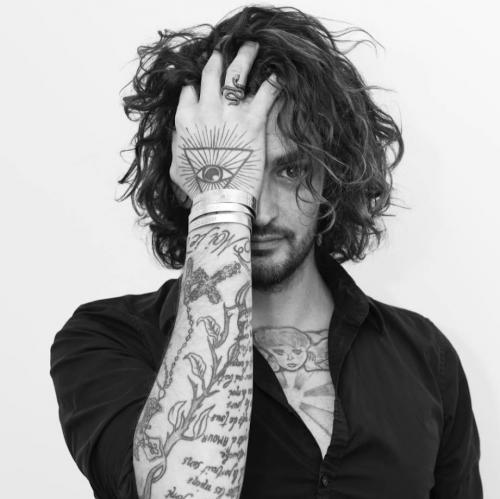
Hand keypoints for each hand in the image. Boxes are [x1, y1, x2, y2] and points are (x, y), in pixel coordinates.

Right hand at [170, 41, 280, 203]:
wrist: (221, 198)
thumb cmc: (198, 188)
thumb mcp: (176, 166)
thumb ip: (177, 144)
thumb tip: (179, 133)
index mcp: (185, 120)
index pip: (189, 92)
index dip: (196, 85)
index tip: (201, 84)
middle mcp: (205, 110)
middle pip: (210, 75)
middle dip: (216, 60)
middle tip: (222, 52)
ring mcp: (229, 114)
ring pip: (235, 75)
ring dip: (244, 58)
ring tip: (251, 46)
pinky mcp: (252, 122)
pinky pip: (265, 95)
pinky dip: (273, 82)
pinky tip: (278, 74)